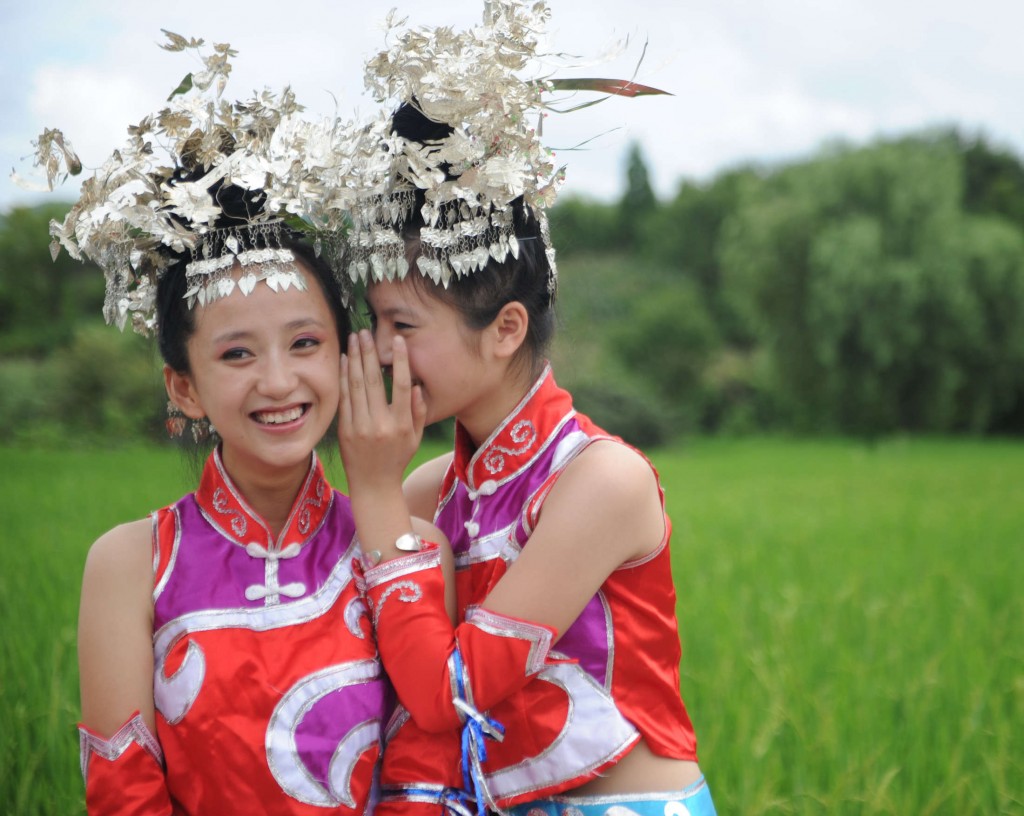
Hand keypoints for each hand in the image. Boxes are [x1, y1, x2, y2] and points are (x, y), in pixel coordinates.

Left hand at [338, 330, 425, 500]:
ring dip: (355, 359)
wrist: (373, 486)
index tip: (398, 341)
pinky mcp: (344, 430)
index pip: (403, 386)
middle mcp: (381, 424)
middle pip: (375, 381)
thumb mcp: (415, 438)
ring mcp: (360, 427)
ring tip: (354, 338)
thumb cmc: (397, 459)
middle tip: (366, 331)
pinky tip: (345, 361)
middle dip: (370, 352)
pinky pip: (344, 398)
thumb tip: (417, 386)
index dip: (400, 361)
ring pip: (357, 386)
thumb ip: (418, 412)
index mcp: (402, 425)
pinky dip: (344, 377)